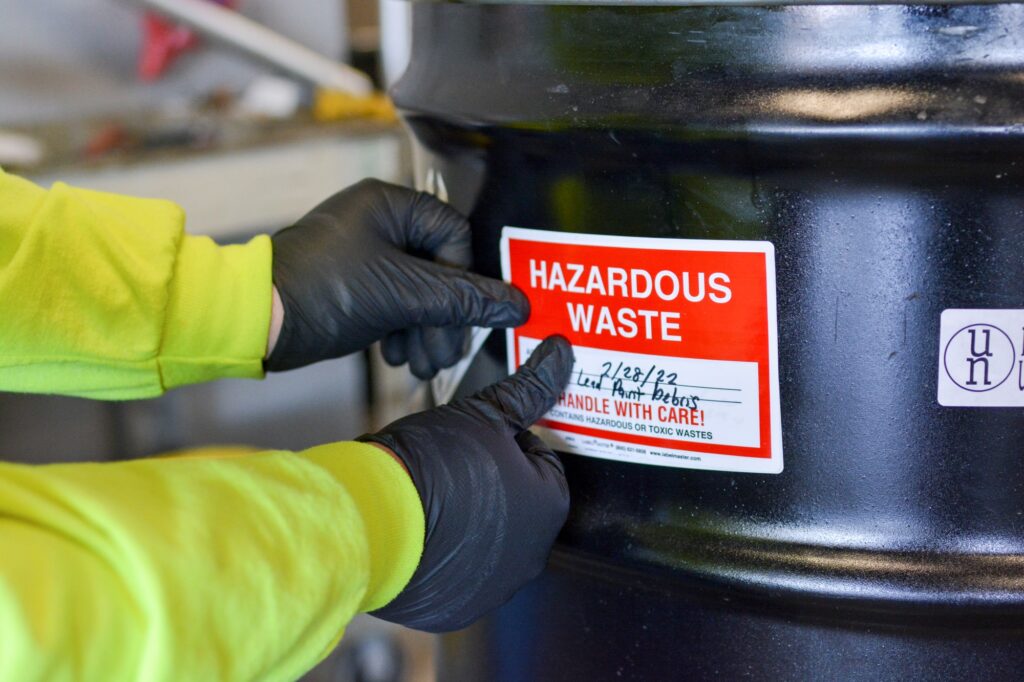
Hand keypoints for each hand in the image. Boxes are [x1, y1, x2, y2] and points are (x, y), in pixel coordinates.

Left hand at [266, 179, 528, 376]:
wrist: (252, 322)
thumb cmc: (321, 292)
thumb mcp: (401, 295)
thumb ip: (462, 299)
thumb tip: (517, 304)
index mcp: (390, 205)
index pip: (455, 237)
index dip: (464, 280)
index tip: (462, 318)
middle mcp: (378, 222)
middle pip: (439, 268)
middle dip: (444, 316)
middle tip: (444, 353)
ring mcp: (364, 253)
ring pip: (418, 291)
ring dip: (424, 330)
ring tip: (421, 363)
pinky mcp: (354, 284)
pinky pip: (395, 303)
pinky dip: (401, 330)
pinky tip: (396, 355)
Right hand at [361, 335, 573, 631]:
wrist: (370, 519)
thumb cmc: (433, 464)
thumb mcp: (485, 413)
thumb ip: (530, 388)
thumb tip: (561, 354)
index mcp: (550, 505)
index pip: (542, 461)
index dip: (508, 442)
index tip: (477, 439)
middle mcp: (532, 555)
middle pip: (519, 504)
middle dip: (491, 483)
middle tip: (452, 465)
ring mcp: (494, 587)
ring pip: (489, 541)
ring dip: (469, 520)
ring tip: (431, 496)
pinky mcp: (456, 608)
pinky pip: (459, 574)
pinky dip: (445, 555)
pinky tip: (420, 532)